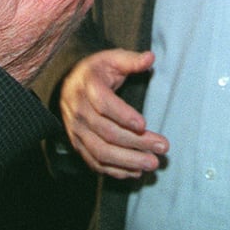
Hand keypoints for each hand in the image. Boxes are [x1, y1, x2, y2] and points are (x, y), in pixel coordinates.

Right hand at [59, 48, 167, 177]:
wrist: (69, 85)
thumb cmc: (96, 72)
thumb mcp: (111, 59)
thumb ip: (131, 60)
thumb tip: (150, 58)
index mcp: (87, 87)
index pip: (104, 104)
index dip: (123, 115)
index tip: (144, 124)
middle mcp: (79, 111)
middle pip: (107, 132)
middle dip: (136, 142)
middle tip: (161, 147)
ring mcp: (77, 130)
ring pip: (101, 151)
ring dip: (128, 161)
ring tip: (151, 163)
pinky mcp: (78, 144)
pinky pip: (95, 162)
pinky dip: (115, 170)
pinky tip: (135, 171)